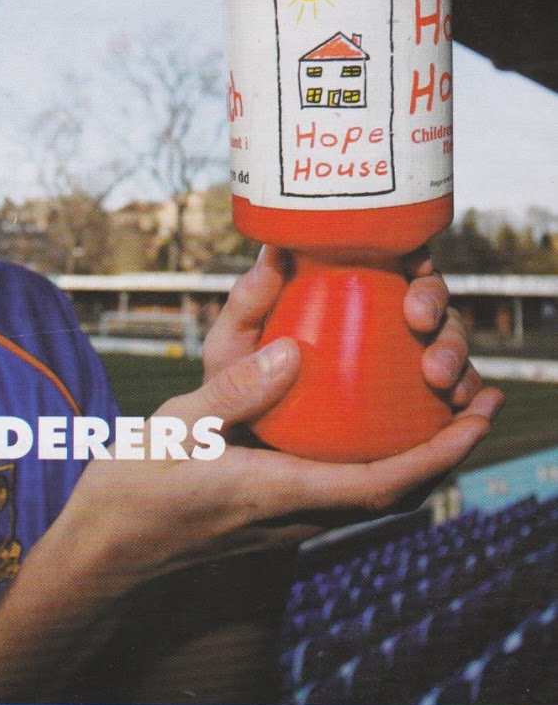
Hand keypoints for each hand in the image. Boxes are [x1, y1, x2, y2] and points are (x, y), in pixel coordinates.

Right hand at [52, 335, 501, 599]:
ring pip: (373, 496)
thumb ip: (234, 391)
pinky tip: (365, 421)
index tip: (476, 419)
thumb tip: (294, 354)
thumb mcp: (173, 428)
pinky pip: (343, 490)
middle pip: (395, 494)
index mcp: (275, 494)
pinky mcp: (270, 515)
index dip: (439, 455)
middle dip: (446, 451)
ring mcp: (284, 522)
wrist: (101, 557)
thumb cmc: (129, 494)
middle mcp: (292, 516)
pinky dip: (376, 460)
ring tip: (439, 404)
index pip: (382, 485)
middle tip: (478, 399)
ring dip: (418, 458)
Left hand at [204, 246, 483, 408]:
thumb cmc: (234, 387)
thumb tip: (274, 251)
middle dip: (439, 308)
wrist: (240, 453)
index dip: (416, 256)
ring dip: (459, 357)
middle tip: (420, 322)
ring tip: (441, 379)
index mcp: (345, 293)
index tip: (412, 267)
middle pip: (431, 302)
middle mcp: (383, 324)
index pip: (393, 261)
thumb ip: (247, 304)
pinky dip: (472, 406)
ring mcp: (404, 367)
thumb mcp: (230, 349)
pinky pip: (453, 406)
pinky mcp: (416, 414)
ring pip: (450, 349)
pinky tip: (475, 411)